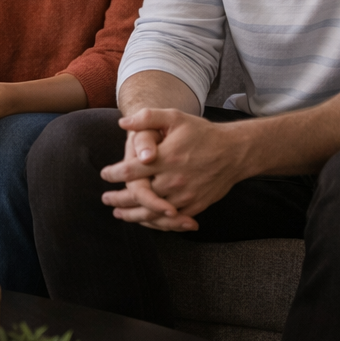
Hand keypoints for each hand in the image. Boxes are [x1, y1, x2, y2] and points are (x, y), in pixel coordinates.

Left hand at [99, 109, 251, 230]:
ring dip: (133, 215)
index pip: (130, 171)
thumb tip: (122, 123)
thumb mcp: (175, 117)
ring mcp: (186, 195)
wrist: (235, 152)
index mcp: (166, 158)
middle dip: (118, 199)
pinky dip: (155, 222)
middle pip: (138, 195)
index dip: (113, 174)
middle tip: (106, 199)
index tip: (104, 174)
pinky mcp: (196, 205)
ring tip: (119, 214)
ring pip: (153, 212)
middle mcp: (174, 179)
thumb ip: (148, 118)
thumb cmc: (202, 133)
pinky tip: (144, 219)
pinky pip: (171, 220)